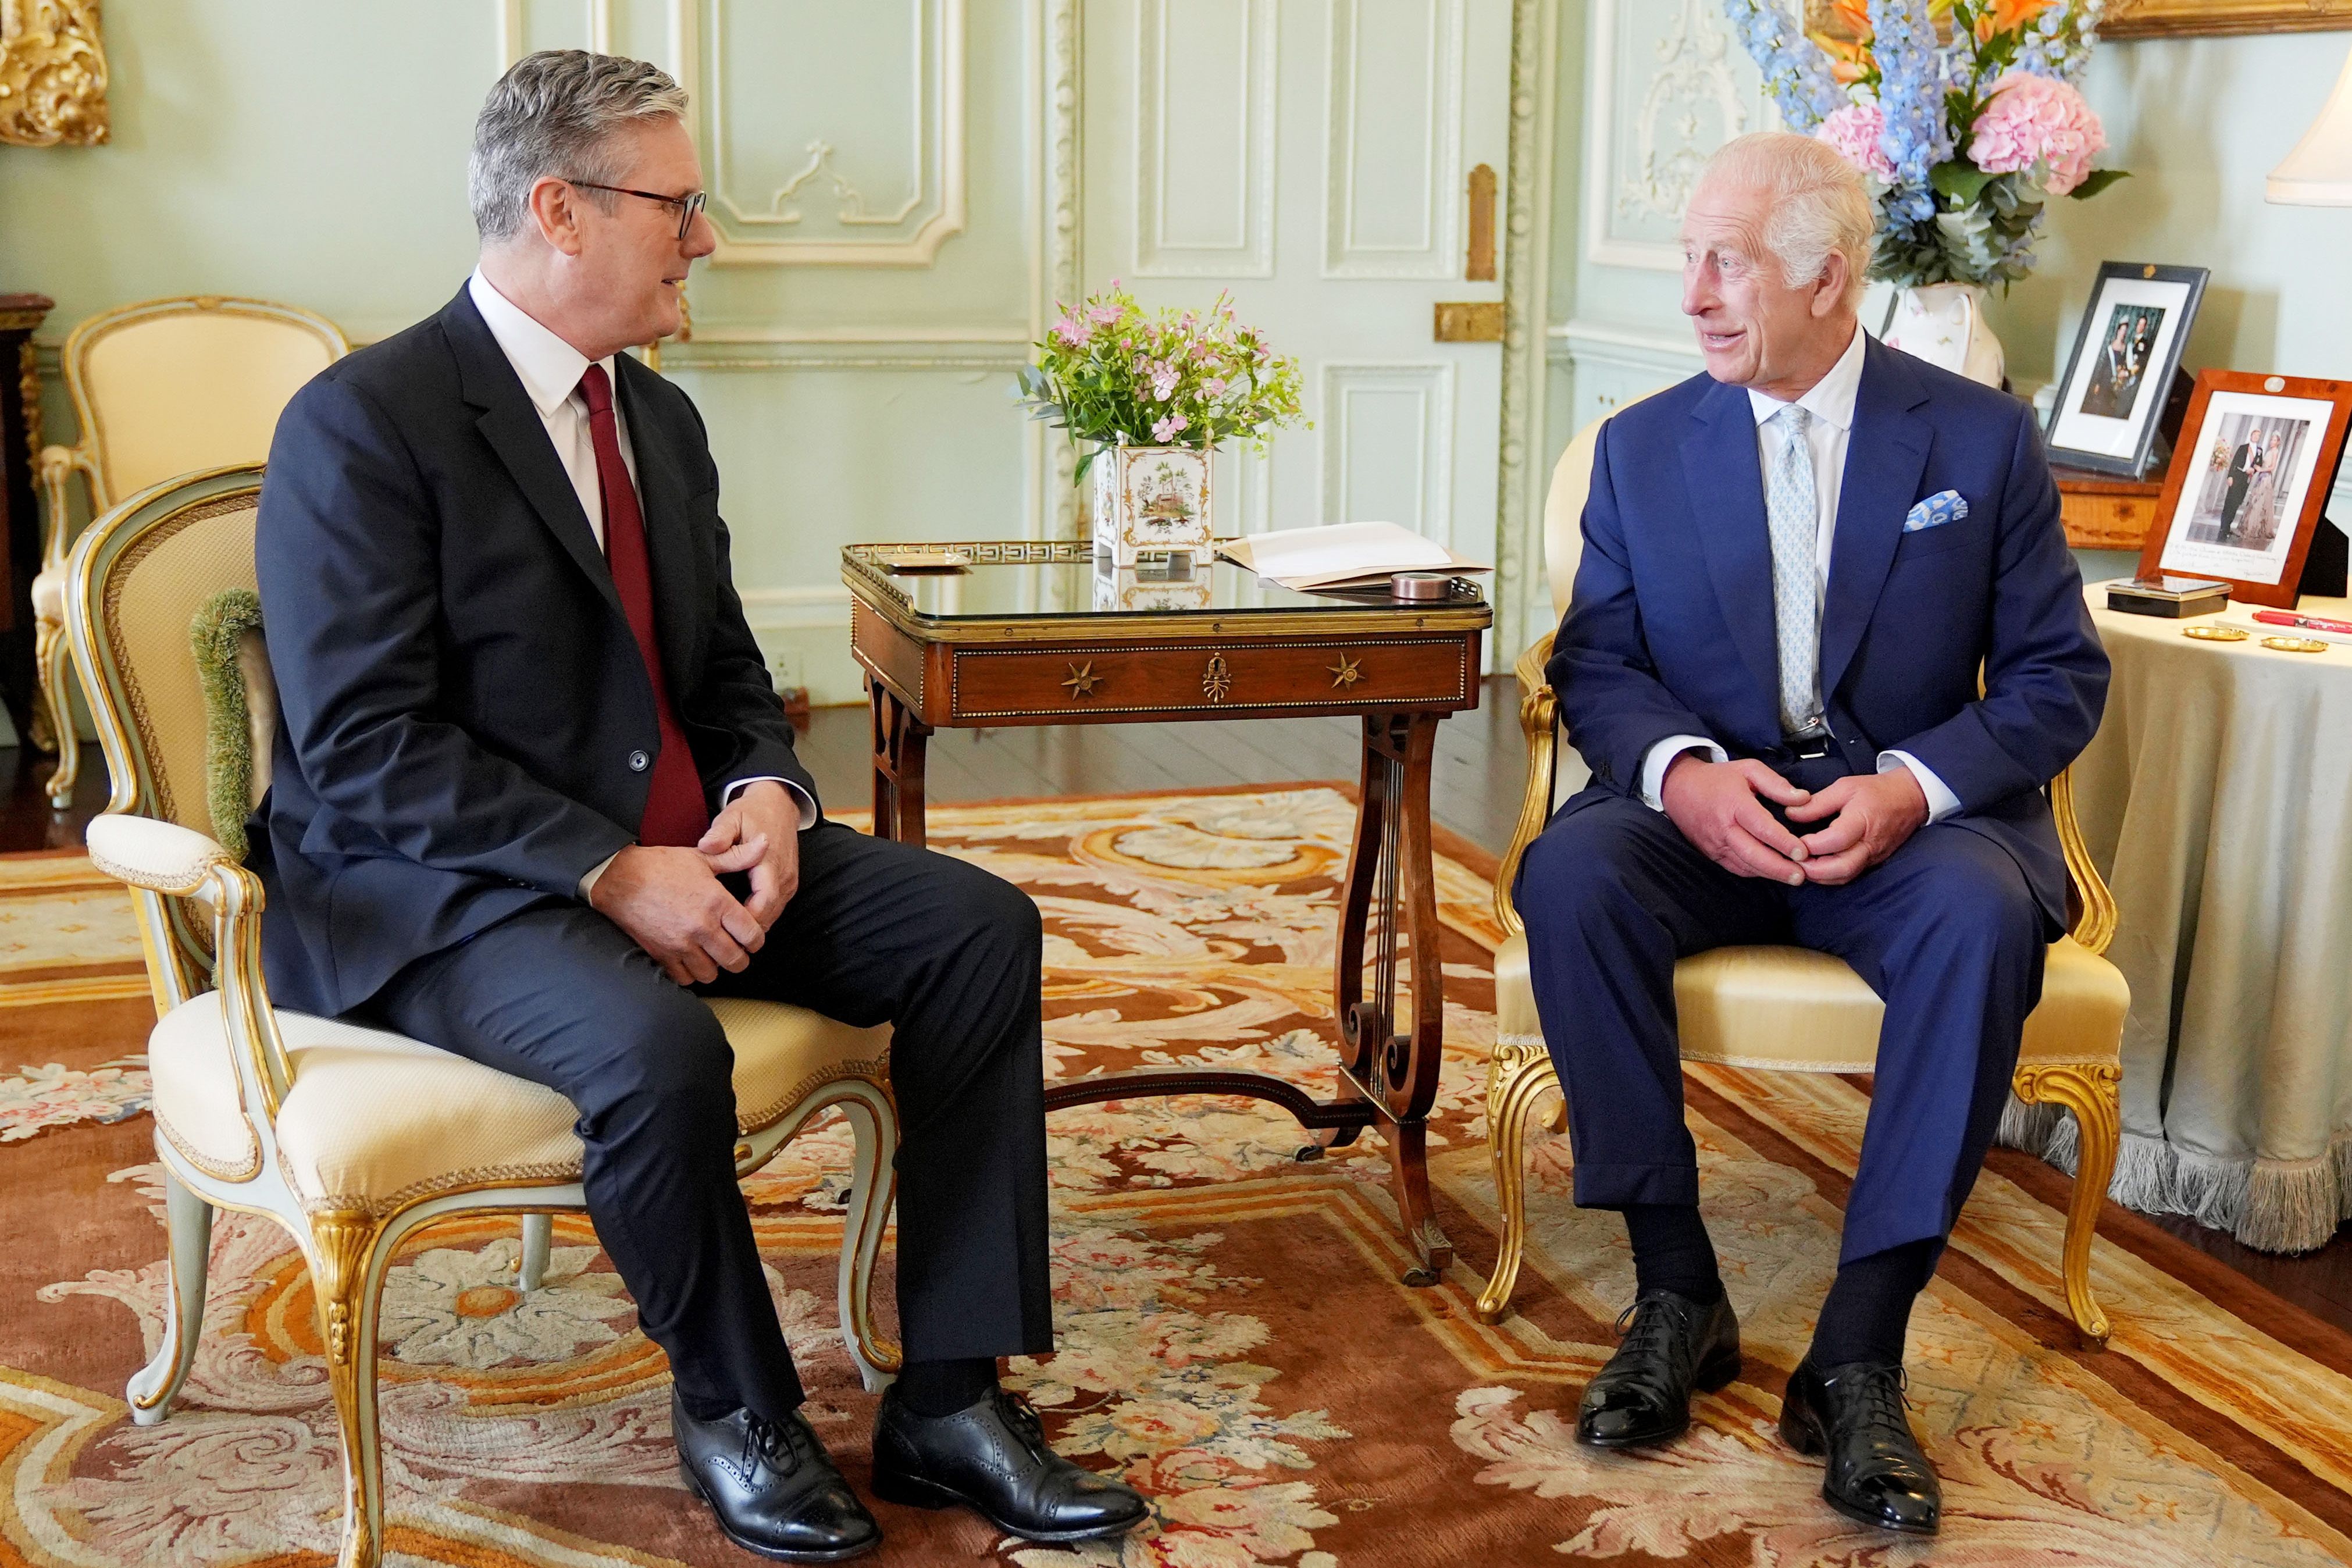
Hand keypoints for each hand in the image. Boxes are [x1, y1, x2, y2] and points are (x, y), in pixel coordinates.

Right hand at [589, 844, 765, 985]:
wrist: (618, 879)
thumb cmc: (661, 866)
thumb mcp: (703, 857)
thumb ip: (737, 856)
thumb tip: (765, 842)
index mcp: (716, 902)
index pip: (752, 935)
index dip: (757, 940)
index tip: (751, 937)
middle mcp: (702, 927)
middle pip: (736, 960)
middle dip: (740, 957)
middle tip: (735, 949)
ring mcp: (681, 944)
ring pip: (712, 973)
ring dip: (715, 966)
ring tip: (712, 954)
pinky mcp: (662, 955)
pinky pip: (685, 978)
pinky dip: (691, 973)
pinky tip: (691, 959)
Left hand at [699, 780, 802, 928]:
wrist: (778, 806)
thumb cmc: (751, 813)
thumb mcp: (732, 817)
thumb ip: (720, 833)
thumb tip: (706, 845)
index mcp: (769, 861)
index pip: (764, 901)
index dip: (746, 920)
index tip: (723, 929)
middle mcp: (784, 875)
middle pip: (769, 914)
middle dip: (747, 931)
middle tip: (720, 942)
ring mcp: (789, 881)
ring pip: (774, 914)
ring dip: (754, 926)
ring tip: (727, 937)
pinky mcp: (788, 884)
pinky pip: (775, 908)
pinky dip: (759, 917)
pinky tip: (739, 922)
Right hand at [1658, 754, 1812, 885]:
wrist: (1678, 789)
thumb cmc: (1717, 779)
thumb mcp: (1748, 770)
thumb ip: (1776, 784)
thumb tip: (1803, 798)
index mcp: (1734, 804)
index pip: (1762, 828)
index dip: (1783, 842)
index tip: (1803, 852)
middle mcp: (1723, 828)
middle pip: (1753, 854)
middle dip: (1779, 868)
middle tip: (1802, 876)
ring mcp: (1715, 844)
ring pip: (1745, 865)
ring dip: (1770, 874)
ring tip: (1794, 878)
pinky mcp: (1711, 853)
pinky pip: (1736, 867)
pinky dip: (1755, 872)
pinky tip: (1772, 873)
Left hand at [1784, 769, 1927, 885]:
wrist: (1911, 798)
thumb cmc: (1877, 790)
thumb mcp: (1845, 787)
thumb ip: (1817, 803)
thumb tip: (1790, 813)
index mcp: (1862, 821)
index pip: (1835, 841)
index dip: (1811, 845)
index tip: (1793, 840)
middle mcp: (1869, 844)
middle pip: (1841, 868)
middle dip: (1812, 870)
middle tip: (1793, 861)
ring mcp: (1874, 856)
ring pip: (1844, 876)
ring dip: (1819, 876)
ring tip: (1800, 865)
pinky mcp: (1874, 862)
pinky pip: (1850, 875)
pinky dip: (1830, 875)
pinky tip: (1816, 867)